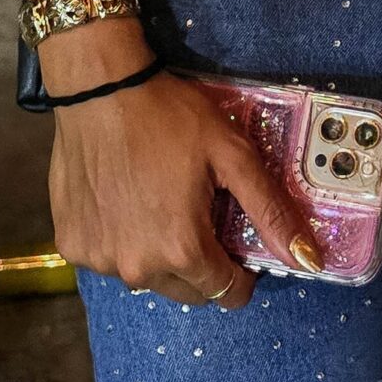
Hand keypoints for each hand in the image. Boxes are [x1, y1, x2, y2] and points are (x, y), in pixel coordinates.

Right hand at [49, 68, 317, 307]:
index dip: (241, 275)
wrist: (99, 89)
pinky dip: (122, 241)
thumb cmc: (169, 117)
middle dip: (202, 265)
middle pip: (188, 291)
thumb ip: (271, 212)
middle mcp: (138, 268)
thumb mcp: (232, 155)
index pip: (226, 293)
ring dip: (160, 256)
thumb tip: (309, 261)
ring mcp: (100, 260)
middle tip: (199, 217)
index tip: (238, 247)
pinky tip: (123, 202)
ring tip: (159, 205)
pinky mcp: (72, 245)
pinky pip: (109, 258)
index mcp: (182, 250)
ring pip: (147, 277)